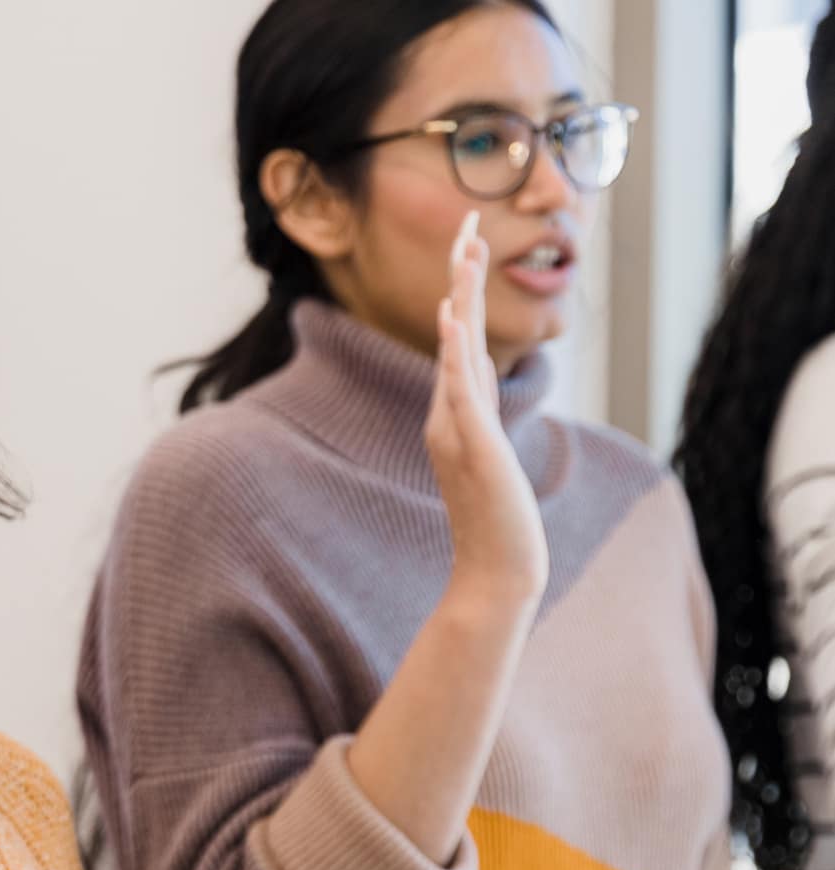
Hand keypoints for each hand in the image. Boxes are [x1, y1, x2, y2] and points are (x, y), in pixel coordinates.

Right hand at [424, 211, 547, 611]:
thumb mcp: (491, 458)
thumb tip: (479, 377)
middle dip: (462, 276)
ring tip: (465, 252)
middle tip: (468, 222)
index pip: (460, 342)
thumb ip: (479, 416)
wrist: (495, 572)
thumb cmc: (497, 524)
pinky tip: (450, 320)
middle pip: (454, 334)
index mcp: (453, 415)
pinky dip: (454, 352)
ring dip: (459, 298)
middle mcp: (448, 414)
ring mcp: (457, 429)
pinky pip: (459, 390)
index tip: (469, 244)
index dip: (463, 291)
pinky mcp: (472, 446)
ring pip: (456, 351)